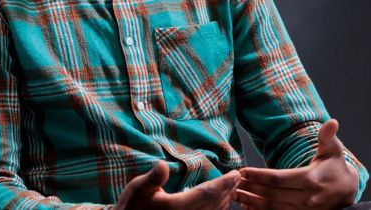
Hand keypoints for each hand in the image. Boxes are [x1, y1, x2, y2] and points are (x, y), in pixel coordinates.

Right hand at [115, 161, 241, 209]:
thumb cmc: (131, 207)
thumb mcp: (137, 189)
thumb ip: (153, 178)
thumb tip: (163, 165)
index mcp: (178, 206)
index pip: (208, 193)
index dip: (224, 184)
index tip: (236, 175)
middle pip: (214, 203)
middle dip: (228, 190)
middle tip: (239, 179)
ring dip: (224, 200)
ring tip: (232, 189)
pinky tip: (219, 205)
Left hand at [236, 120, 357, 208]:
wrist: (349, 192)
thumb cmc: (336, 168)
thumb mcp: (333, 151)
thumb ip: (327, 138)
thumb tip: (332, 122)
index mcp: (310, 179)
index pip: (278, 178)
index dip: (258, 175)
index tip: (242, 171)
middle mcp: (307, 198)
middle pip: (272, 194)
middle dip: (250, 188)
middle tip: (232, 183)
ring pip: (272, 207)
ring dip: (252, 202)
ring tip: (235, 194)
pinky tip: (248, 207)